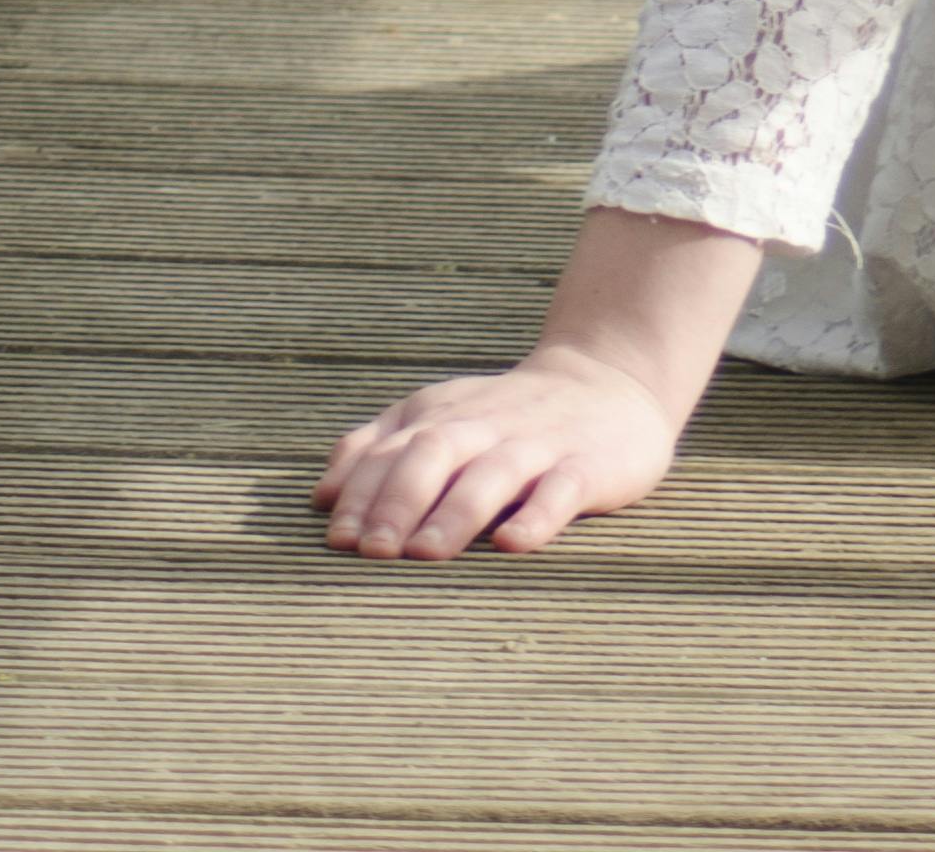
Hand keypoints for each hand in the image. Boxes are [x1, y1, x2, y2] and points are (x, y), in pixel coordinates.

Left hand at [319, 343, 679, 559]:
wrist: (613, 380)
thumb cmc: (509, 415)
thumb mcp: (440, 416)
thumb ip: (379, 447)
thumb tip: (322, 495)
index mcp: (445, 416)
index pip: (393, 450)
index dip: (362, 493)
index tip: (338, 539)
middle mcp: (487, 426)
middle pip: (435, 454)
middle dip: (398, 501)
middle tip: (372, 551)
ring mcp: (541, 445)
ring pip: (494, 474)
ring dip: (456, 512)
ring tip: (425, 553)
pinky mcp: (590, 465)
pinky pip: (562, 490)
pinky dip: (537, 516)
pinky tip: (514, 543)